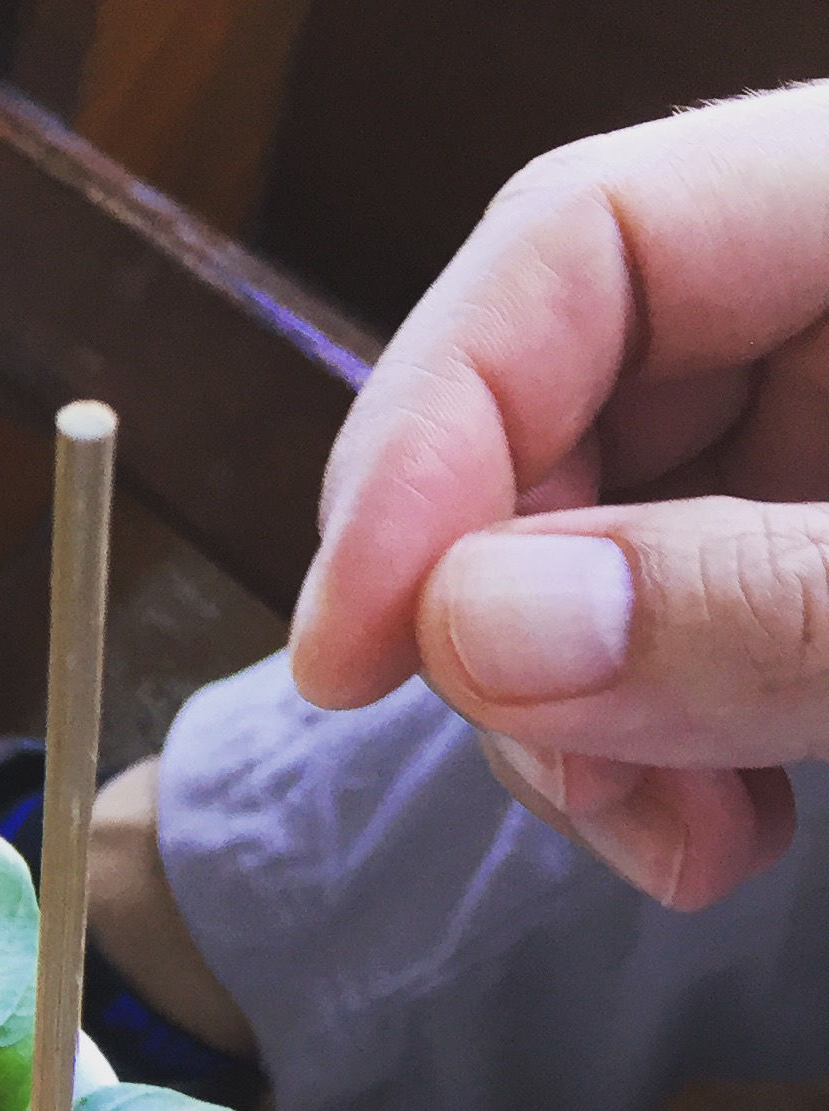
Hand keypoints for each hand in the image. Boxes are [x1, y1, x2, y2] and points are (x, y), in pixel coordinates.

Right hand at [288, 83, 828, 908]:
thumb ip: (764, 602)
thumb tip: (462, 628)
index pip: (575, 245)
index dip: (424, 440)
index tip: (347, 653)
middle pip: (554, 418)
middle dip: (511, 638)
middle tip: (566, 792)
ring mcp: (824, 438)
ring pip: (582, 558)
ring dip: (574, 735)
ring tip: (670, 848)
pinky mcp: (813, 558)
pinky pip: (661, 639)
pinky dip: (646, 760)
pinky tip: (706, 839)